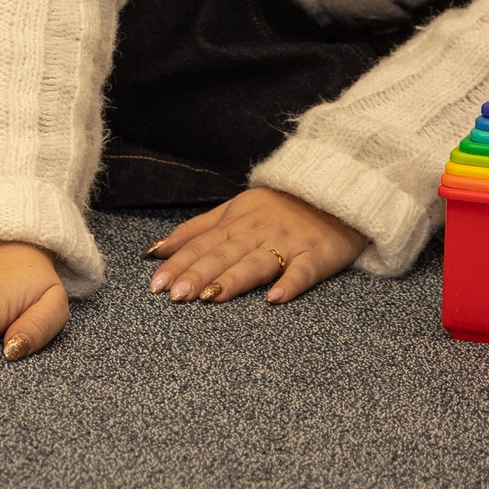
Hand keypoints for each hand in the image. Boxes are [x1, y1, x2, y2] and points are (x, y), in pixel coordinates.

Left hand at [146, 186, 362, 304]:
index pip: (201, 245)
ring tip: (211, 296)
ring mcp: (288, 244)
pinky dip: (290, 283)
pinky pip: (303, 271)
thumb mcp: (233, 210)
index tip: (156, 286)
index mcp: (235, 223)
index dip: (178, 264)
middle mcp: (257, 233)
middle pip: (223, 255)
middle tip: (175, 296)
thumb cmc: (278, 206)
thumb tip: (154, 251)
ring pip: (256, 263)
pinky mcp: (317, 255)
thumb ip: (195, 231)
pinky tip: (275, 298)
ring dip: (234, 279)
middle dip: (197, 274)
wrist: (334, 190)